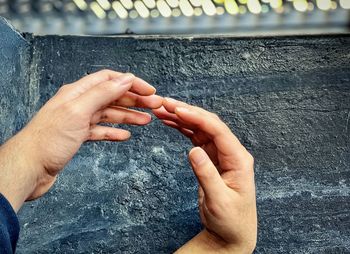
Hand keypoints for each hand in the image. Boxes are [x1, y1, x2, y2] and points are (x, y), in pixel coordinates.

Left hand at [0, 70, 162, 210]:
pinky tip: (125, 135)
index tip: (149, 91)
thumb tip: (126, 79)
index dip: (131, 83)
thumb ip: (103, 93)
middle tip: (154, 106)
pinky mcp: (77, 137)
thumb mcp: (78, 111)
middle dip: (134, 101)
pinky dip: (114, 132)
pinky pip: (100, 131)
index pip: (110, 80)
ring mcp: (78, 121)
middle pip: (112, 97)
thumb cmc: (48, 140)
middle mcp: (78, 104)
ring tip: (146, 121)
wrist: (29, 168)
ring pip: (109, 114)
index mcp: (77, 92)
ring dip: (128, 116)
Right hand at [153, 98, 256, 252]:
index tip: (176, 109)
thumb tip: (193, 150)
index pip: (217, 130)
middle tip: (164, 104)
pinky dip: (183, 129)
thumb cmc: (230, 220)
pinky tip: (171, 122)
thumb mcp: (219, 201)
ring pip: (200, 129)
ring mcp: (221, 154)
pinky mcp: (211, 159)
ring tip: (161, 110)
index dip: (197, 117)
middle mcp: (231, 152)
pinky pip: (196, 138)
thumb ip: (207, 175)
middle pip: (208, 124)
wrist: (230, 233)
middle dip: (187, 112)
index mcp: (239, 159)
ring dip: (182, 118)